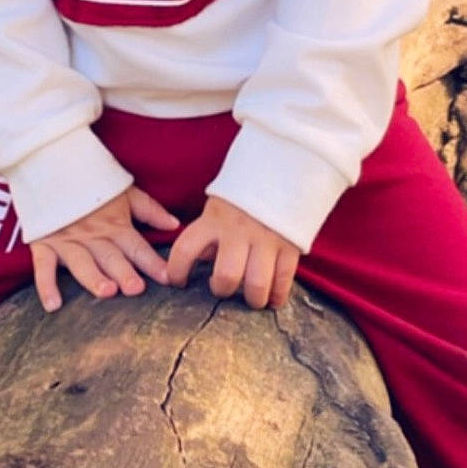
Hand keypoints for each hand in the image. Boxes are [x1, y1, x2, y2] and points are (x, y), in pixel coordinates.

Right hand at [30, 185, 179, 312]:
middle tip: (135, 288)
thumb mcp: (124, 193)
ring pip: (81, 262)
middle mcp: (92, 235)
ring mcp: (67, 240)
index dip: (152, 262)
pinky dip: (46, 285)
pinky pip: (43, 266)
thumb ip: (150, 210)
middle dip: (123, 272)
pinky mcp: (44, 243)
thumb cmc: (92, 184)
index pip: (137, 247)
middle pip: (110, 256)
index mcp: (114, 225)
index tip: (168, 278)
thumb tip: (175, 224)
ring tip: (106, 291)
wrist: (51, 166)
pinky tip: (53, 304)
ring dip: (93, 276)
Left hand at [165, 195, 299, 310]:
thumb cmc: (245, 193)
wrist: (285, 168)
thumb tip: (200, 261)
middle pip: (226, 276)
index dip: (176, 271)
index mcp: (214, 219)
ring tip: (251, 298)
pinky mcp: (290, 245)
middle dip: (222, 290)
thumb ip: (208, 233)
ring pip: (256, 285)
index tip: (178, 282)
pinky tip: (273, 299)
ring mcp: (266, 239)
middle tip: (224, 289)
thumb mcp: (218, 206)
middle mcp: (238, 231)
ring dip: (252, 299)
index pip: (185, 250)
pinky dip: (278, 296)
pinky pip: (283, 279)